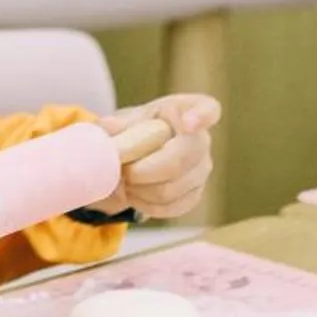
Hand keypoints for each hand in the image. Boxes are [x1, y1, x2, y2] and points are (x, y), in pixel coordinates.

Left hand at [96, 96, 219, 220]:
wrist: (135, 154)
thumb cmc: (132, 129)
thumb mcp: (122, 120)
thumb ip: (116, 124)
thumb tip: (109, 127)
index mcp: (185, 110)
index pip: (207, 109)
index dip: (201, 117)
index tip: (187, 124)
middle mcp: (201, 139)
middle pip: (178, 161)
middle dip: (142, 171)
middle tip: (122, 170)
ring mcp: (202, 169)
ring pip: (169, 190)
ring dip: (139, 190)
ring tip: (124, 180)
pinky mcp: (196, 194)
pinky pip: (170, 207)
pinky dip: (146, 204)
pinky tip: (134, 193)